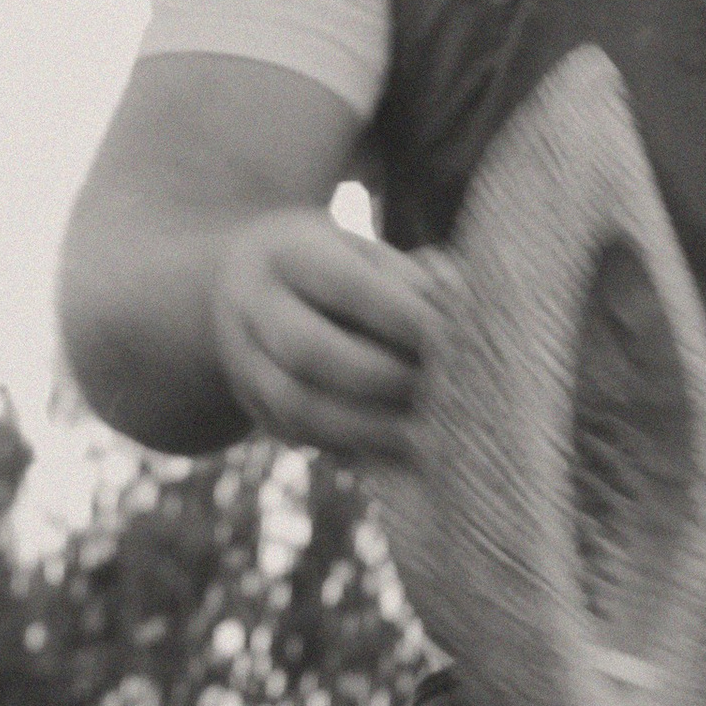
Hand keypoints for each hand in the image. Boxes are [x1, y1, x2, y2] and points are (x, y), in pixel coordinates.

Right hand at [210, 212, 440, 460]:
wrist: (244, 288)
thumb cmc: (332, 267)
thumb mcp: (363, 252)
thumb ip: (412, 278)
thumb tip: (462, 309)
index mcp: (285, 254)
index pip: (346, 287)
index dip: (403, 316)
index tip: (451, 337)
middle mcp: (252, 308)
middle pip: (310, 352)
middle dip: (383, 377)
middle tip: (438, 391)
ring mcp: (244, 363)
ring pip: (299, 407)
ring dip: (370, 428)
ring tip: (426, 436)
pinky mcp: (255, 408)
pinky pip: (303, 437)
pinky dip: (356, 449)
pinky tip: (400, 453)